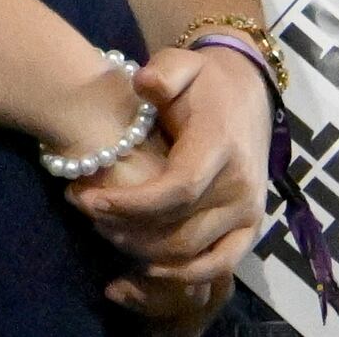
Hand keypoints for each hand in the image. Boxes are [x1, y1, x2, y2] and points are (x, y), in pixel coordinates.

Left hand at [77, 44, 270, 301]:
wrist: (245, 92)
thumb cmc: (202, 81)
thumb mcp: (180, 63)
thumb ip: (163, 73)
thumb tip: (145, 84)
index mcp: (221, 145)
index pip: (177, 189)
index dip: (132, 203)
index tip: (89, 200)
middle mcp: (240, 185)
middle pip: (180, 229)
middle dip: (127, 229)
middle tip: (87, 214)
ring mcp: (249, 211)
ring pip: (193, 252)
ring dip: (145, 252)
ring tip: (105, 231)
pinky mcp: (252, 228)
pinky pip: (220, 265)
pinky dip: (184, 275)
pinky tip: (145, 269)